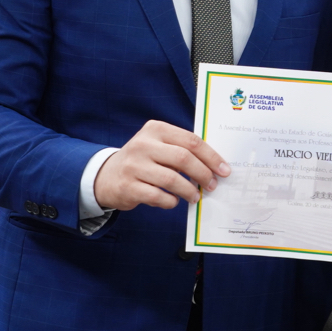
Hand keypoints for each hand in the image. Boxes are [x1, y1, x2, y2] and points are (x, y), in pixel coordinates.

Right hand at [94, 120, 230, 210]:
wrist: (107, 175)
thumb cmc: (143, 160)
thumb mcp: (158, 145)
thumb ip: (181, 149)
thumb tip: (214, 165)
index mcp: (156, 129)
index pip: (191, 140)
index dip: (211, 156)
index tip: (224, 170)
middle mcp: (143, 144)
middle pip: (183, 158)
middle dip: (203, 174)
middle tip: (212, 185)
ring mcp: (134, 165)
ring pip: (171, 179)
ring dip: (189, 191)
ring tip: (196, 196)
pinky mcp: (128, 186)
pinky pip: (158, 196)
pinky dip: (171, 201)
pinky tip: (174, 201)